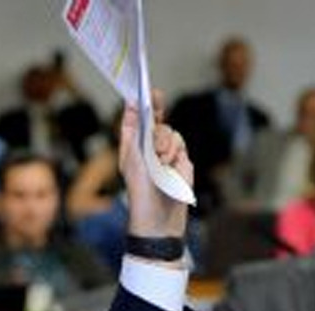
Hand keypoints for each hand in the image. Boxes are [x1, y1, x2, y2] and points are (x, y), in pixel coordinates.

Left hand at [118, 92, 192, 238]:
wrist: (159, 216)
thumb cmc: (140, 192)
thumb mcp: (132, 159)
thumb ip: (134, 131)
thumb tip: (132, 105)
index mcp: (134, 145)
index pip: (138, 119)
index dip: (142, 104)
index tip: (145, 89)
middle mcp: (150, 147)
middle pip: (158, 121)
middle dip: (157, 118)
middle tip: (155, 113)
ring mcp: (167, 154)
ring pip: (171, 133)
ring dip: (166, 146)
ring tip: (161, 164)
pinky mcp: (182, 162)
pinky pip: (182, 147)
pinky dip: (176, 156)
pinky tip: (171, 169)